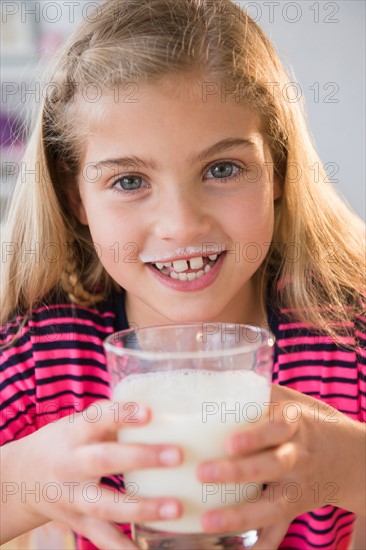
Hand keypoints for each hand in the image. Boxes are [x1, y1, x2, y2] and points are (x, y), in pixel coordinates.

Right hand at [2, 400, 182, 548]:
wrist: (22, 478)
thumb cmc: (66, 442)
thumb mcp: (81, 425)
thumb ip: (115, 421)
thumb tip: (164, 412)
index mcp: (75, 432)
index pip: (97, 418)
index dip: (123, 414)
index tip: (150, 411)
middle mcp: (71, 464)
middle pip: (104, 460)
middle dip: (141, 457)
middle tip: (177, 455)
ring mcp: (72, 497)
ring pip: (105, 505)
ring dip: (142, 507)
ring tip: (176, 507)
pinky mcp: (77, 522)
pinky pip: (101, 537)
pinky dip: (123, 547)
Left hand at [196, 384, 364, 548]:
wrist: (353, 457)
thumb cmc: (312, 422)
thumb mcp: (294, 400)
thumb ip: (261, 390)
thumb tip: (217, 376)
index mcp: (296, 425)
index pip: (277, 428)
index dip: (255, 436)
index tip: (229, 442)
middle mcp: (298, 456)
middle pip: (272, 467)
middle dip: (238, 472)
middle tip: (203, 473)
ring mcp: (298, 486)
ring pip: (273, 505)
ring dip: (240, 515)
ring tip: (207, 521)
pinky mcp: (296, 507)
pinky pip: (281, 529)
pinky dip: (263, 544)